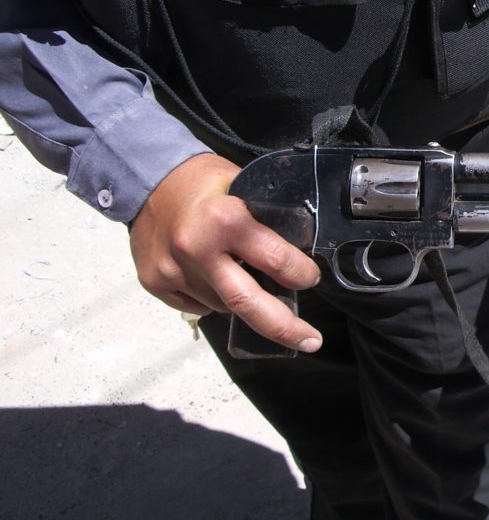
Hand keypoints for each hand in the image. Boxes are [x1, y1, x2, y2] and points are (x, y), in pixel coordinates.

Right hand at [129, 153, 323, 351]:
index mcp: (225, 220)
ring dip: (244, 302)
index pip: (276, 260)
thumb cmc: (201, 181)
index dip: (301, 273)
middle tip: (310, 341)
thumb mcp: (243, 185)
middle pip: (248, 303)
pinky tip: (213, 276)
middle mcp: (197, 249)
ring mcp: (173, 270)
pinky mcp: (156, 283)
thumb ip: (267, 218)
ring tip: (244, 276)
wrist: (147, 179)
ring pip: (224, 306)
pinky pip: (198, 306)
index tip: (310, 278)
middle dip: (285, 328)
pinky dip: (214, 299)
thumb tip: (299, 252)